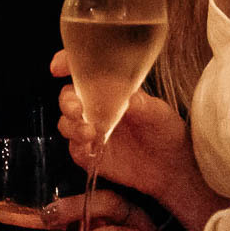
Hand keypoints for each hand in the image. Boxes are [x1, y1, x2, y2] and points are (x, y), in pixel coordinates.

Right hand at [50, 50, 227, 230]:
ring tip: (91, 133)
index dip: (66, 63)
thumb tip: (122, 94)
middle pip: (67, 97)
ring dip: (72, 126)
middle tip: (77, 109)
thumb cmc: (166, 131)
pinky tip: (92, 148)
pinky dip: (78, 146)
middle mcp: (95, 107)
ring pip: (66, 123)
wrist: (171, 167)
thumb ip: (138, 103)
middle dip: (67, 101)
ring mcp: (90, 130)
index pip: (82, 70)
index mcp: (109, 88)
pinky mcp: (89, 153)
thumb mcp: (157, 112)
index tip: (58, 67)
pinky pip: (74, 148)